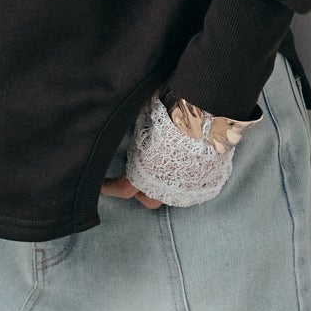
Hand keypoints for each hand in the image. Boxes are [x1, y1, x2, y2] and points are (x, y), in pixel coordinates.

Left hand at [100, 88, 260, 209]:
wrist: (205, 111)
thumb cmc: (169, 114)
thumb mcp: (143, 123)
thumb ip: (136, 138)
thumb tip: (129, 135)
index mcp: (146, 176)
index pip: (122, 189)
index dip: (110, 187)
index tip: (101, 186)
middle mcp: (167, 188)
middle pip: (148, 199)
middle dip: (142, 190)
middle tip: (138, 174)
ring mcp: (190, 188)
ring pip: (172, 194)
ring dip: (166, 183)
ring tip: (164, 165)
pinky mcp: (208, 183)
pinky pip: (194, 186)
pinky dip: (188, 177)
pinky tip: (187, 163)